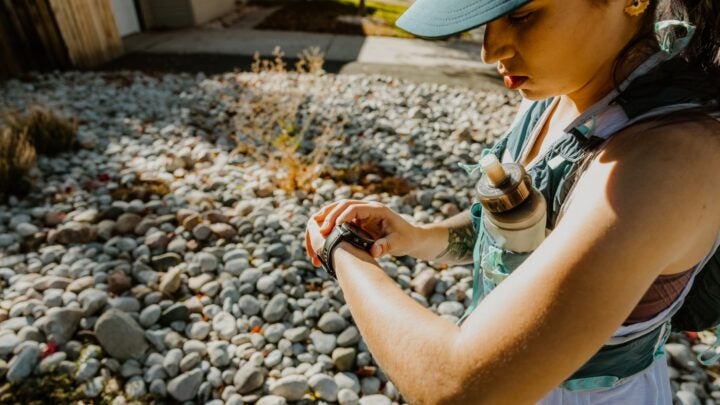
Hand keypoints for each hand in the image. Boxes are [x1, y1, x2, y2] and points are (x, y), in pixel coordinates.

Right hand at [305, 199, 419, 261]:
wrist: (411, 238)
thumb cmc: (406, 239)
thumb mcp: (398, 244)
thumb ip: (386, 246)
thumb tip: (373, 252)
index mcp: (377, 210)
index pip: (355, 208)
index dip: (342, 216)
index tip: (332, 228)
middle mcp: (366, 209)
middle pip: (342, 205)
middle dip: (328, 217)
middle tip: (319, 233)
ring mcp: (360, 214)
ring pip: (337, 210)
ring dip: (324, 220)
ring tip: (313, 233)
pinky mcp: (356, 222)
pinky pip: (338, 221)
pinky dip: (328, 227)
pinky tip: (320, 239)